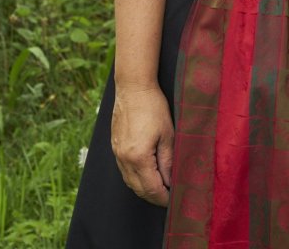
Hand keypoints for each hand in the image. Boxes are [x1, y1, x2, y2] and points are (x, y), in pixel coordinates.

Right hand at [111, 81, 174, 204]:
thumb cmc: (153, 107)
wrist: (133, 88)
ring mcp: (117, 153)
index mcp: (138, 157)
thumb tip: (170, 181)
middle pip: (138, 189)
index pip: (151, 188)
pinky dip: (136, 177)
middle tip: (169, 197)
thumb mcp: (168, 134)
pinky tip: (146, 174)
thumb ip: (168, 161)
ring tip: (160, 188)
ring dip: (144, 188)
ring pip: (130, 181)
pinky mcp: (115, 147)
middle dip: (154, 196)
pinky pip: (124, 170)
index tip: (174, 200)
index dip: (163, 198)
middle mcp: (124, 159)